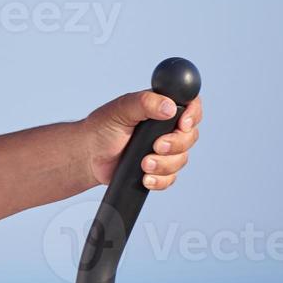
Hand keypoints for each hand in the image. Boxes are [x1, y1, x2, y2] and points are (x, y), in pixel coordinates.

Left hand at [83, 90, 203, 190]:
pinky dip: (160, 180)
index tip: (183, 124)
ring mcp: (164, 150)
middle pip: (190, 136)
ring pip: (182, 159)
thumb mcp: (120, 110)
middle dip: (175, 144)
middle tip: (155, 146)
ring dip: (164, 164)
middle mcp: (166, 128)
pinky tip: (145, 178)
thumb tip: (169, 107)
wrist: (88, 155)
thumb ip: (144, 103)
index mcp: (160, 107)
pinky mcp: (159, 169)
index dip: (193, 115)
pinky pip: (171, 178)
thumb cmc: (102, 128)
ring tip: (143, 163)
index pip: (190, 105)